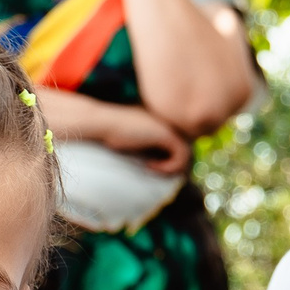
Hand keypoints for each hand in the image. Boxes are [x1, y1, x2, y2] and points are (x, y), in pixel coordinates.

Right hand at [38, 87, 192, 173]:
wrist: (102, 122)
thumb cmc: (111, 132)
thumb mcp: (135, 140)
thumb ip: (150, 146)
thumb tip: (163, 168)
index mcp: (163, 119)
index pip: (180, 143)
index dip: (170, 159)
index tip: (149, 165)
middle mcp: (170, 121)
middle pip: (186, 149)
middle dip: (173, 165)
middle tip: (152, 170)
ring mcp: (170, 126)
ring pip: (187, 154)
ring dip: (170, 169)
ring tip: (150, 168)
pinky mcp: (168, 134)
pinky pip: (181, 157)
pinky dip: (167, 167)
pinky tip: (148, 166)